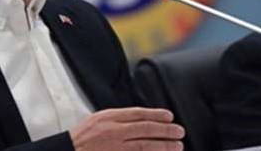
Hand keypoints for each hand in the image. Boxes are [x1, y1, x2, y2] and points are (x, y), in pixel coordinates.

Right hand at [69, 107, 183, 150]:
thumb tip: (140, 119)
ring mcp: (115, 148)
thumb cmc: (81, 138)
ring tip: (177, 146)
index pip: (138, 113)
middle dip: (165, 130)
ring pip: (144, 146)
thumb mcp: (97, 120)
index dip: (156, 114)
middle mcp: (113, 131)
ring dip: (163, 146)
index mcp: (108, 117)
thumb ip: (117, 118)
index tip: (169, 116)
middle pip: (145, 129)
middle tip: (179, 131)